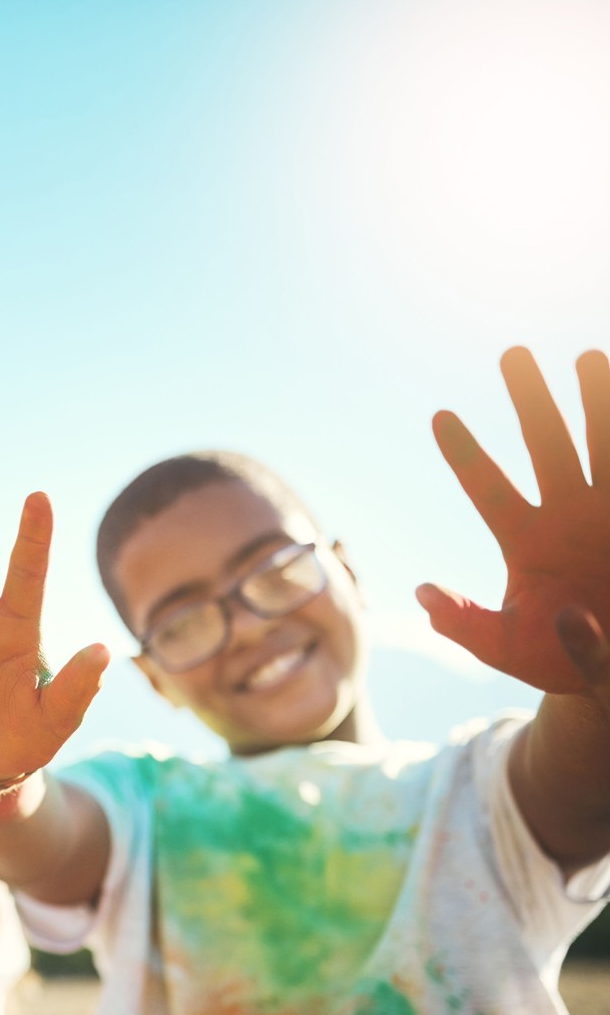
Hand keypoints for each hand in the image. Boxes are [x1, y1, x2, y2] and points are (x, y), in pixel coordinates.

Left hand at [419, 348, 609, 693]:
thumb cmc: (561, 660)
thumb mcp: (506, 648)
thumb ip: (466, 626)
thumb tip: (423, 594)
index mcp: (527, 541)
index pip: (489, 489)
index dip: (466, 454)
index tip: (439, 415)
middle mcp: (570, 515)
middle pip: (548, 447)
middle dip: (532, 402)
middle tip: (512, 354)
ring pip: (606, 446)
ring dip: (600, 402)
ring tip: (587, 356)